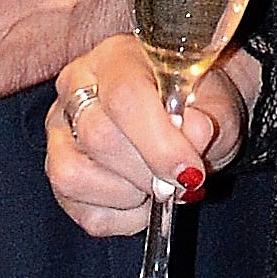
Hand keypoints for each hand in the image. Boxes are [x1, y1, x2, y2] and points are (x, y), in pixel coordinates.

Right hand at [46, 36, 255, 235]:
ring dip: (129, 195)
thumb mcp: (218, 106)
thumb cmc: (199, 105)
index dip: (158, 142)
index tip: (190, 172)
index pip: (124, 97)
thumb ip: (210, 118)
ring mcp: (59, 132)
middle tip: (179, 179)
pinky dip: (123, 218)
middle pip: (97, 138)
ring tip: (157, 185)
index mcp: (115, 59)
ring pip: (73, 176)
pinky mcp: (58, 174)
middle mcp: (75, 89)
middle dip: (148, 172)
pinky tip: (142, 198)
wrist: (190, 116)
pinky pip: (83, 212)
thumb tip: (193, 134)